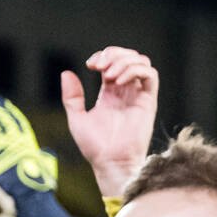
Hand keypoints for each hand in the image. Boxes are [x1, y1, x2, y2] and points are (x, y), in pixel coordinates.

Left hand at [63, 47, 157, 200]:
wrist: (110, 162)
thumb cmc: (95, 146)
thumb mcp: (77, 117)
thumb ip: (72, 96)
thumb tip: (66, 73)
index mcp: (110, 93)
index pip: (112, 62)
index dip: (103, 56)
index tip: (90, 65)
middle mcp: (126, 91)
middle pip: (129, 57)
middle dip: (114, 54)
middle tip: (99, 66)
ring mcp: (138, 95)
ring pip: (141, 62)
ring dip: (124, 61)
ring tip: (108, 75)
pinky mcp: (148, 101)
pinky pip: (150, 76)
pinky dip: (135, 70)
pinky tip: (118, 81)